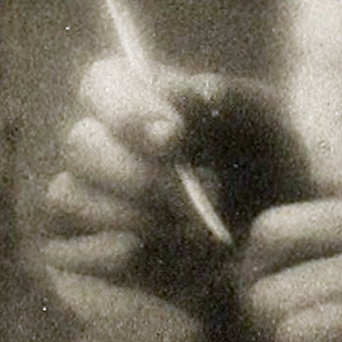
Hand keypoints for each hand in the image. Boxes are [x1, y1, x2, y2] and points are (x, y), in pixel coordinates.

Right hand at [42, 56, 311, 315]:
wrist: (279, 255)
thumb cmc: (271, 176)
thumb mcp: (271, 130)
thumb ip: (231, 99)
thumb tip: (177, 89)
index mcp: (141, 99)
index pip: (102, 82)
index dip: (128, 109)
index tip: (175, 139)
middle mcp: (102, 143)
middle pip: (80, 143)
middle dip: (140, 177)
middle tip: (198, 203)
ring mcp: (84, 198)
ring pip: (66, 194)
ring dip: (130, 218)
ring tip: (193, 237)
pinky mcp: (77, 251)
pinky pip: (62, 247)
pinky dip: (104, 255)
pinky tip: (152, 258)